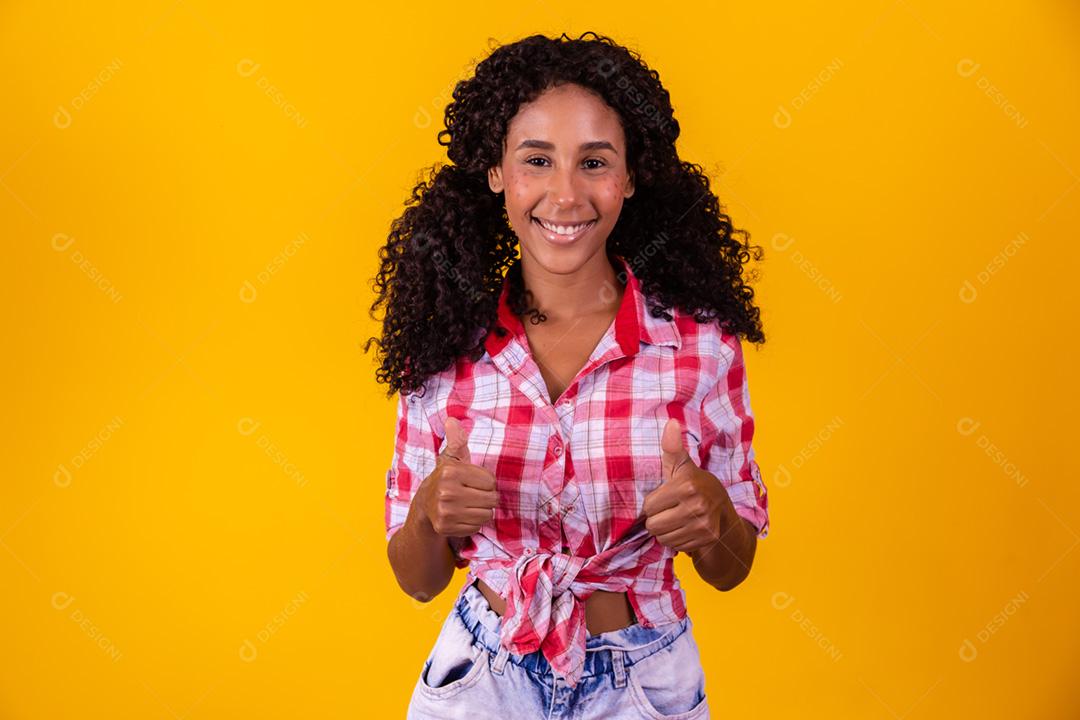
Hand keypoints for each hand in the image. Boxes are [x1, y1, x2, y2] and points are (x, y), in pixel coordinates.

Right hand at [418, 416, 498, 537]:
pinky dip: (472, 523)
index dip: (486, 482)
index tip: (474, 482)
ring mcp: (444, 511)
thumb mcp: (451, 459)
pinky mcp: (444, 527)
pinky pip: (476, 527)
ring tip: (469, 505)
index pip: (491, 481)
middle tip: (473, 495)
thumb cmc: (446, 479)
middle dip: (486, 498)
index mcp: (450, 471)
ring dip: (481, 511)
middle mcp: (446, 492)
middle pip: (491, 499)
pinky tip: (461, 516)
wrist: (424, 505)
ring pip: (486, 515)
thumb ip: (457, 440)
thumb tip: (451, 420)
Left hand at [642, 417, 737, 553]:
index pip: (649, 505)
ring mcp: (703, 524)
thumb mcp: (684, 467)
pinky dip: (677, 541)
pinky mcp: (706, 539)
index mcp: (687, 484)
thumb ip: (673, 447)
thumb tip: (671, 422)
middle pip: (653, 524)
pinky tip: (686, 531)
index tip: (666, 498)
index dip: (654, 503)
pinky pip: (674, 546)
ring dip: (666, 532)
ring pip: (662, 537)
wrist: (726, 514)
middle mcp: (697, 505)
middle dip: (658, 519)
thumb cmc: (698, 487)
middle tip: (671, 511)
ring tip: (678, 520)